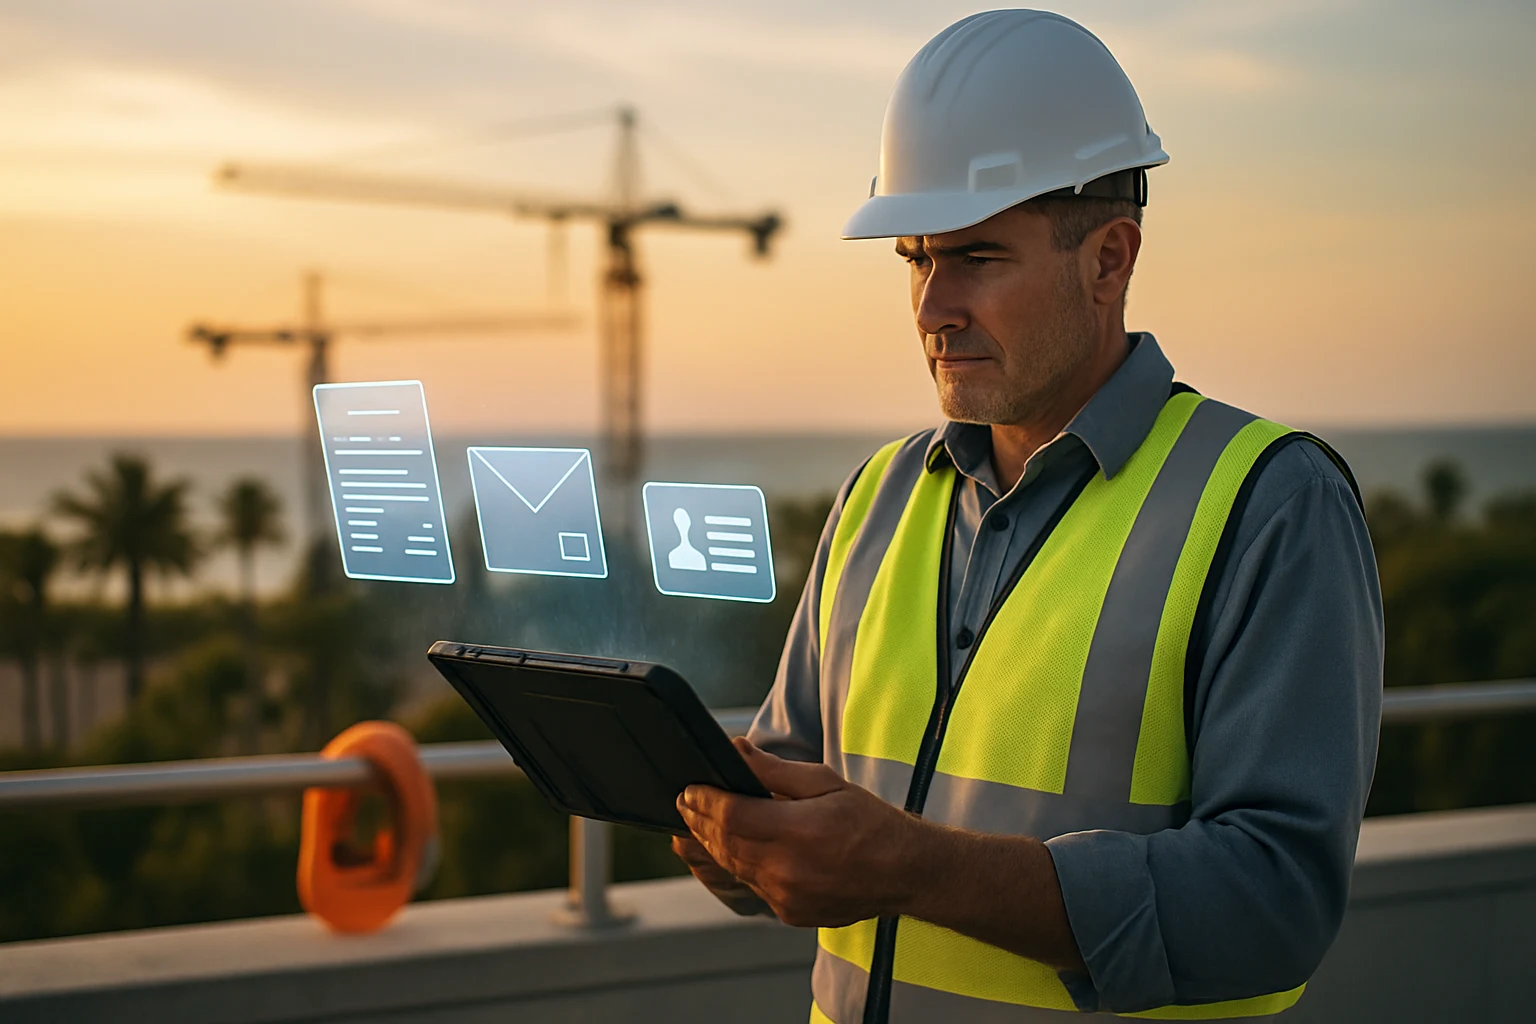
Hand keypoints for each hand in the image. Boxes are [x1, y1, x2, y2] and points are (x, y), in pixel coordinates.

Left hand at [677, 738, 918, 927]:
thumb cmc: (870, 822)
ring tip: (699, 823)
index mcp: (796, 831)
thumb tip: (736, 750)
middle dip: (700, 821)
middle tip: (685, 802)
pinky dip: (740, 865)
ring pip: (734, 867)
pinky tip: (735, 849)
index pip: (730, 816)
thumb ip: (774, 771)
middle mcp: (786, 869)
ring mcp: (786, 896)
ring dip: (714, 844)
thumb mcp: (825, 783)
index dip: (704, 801)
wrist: (905, 872)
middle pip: (725, 843)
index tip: (689, 788)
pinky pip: (753, 886)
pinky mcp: (790, 913)